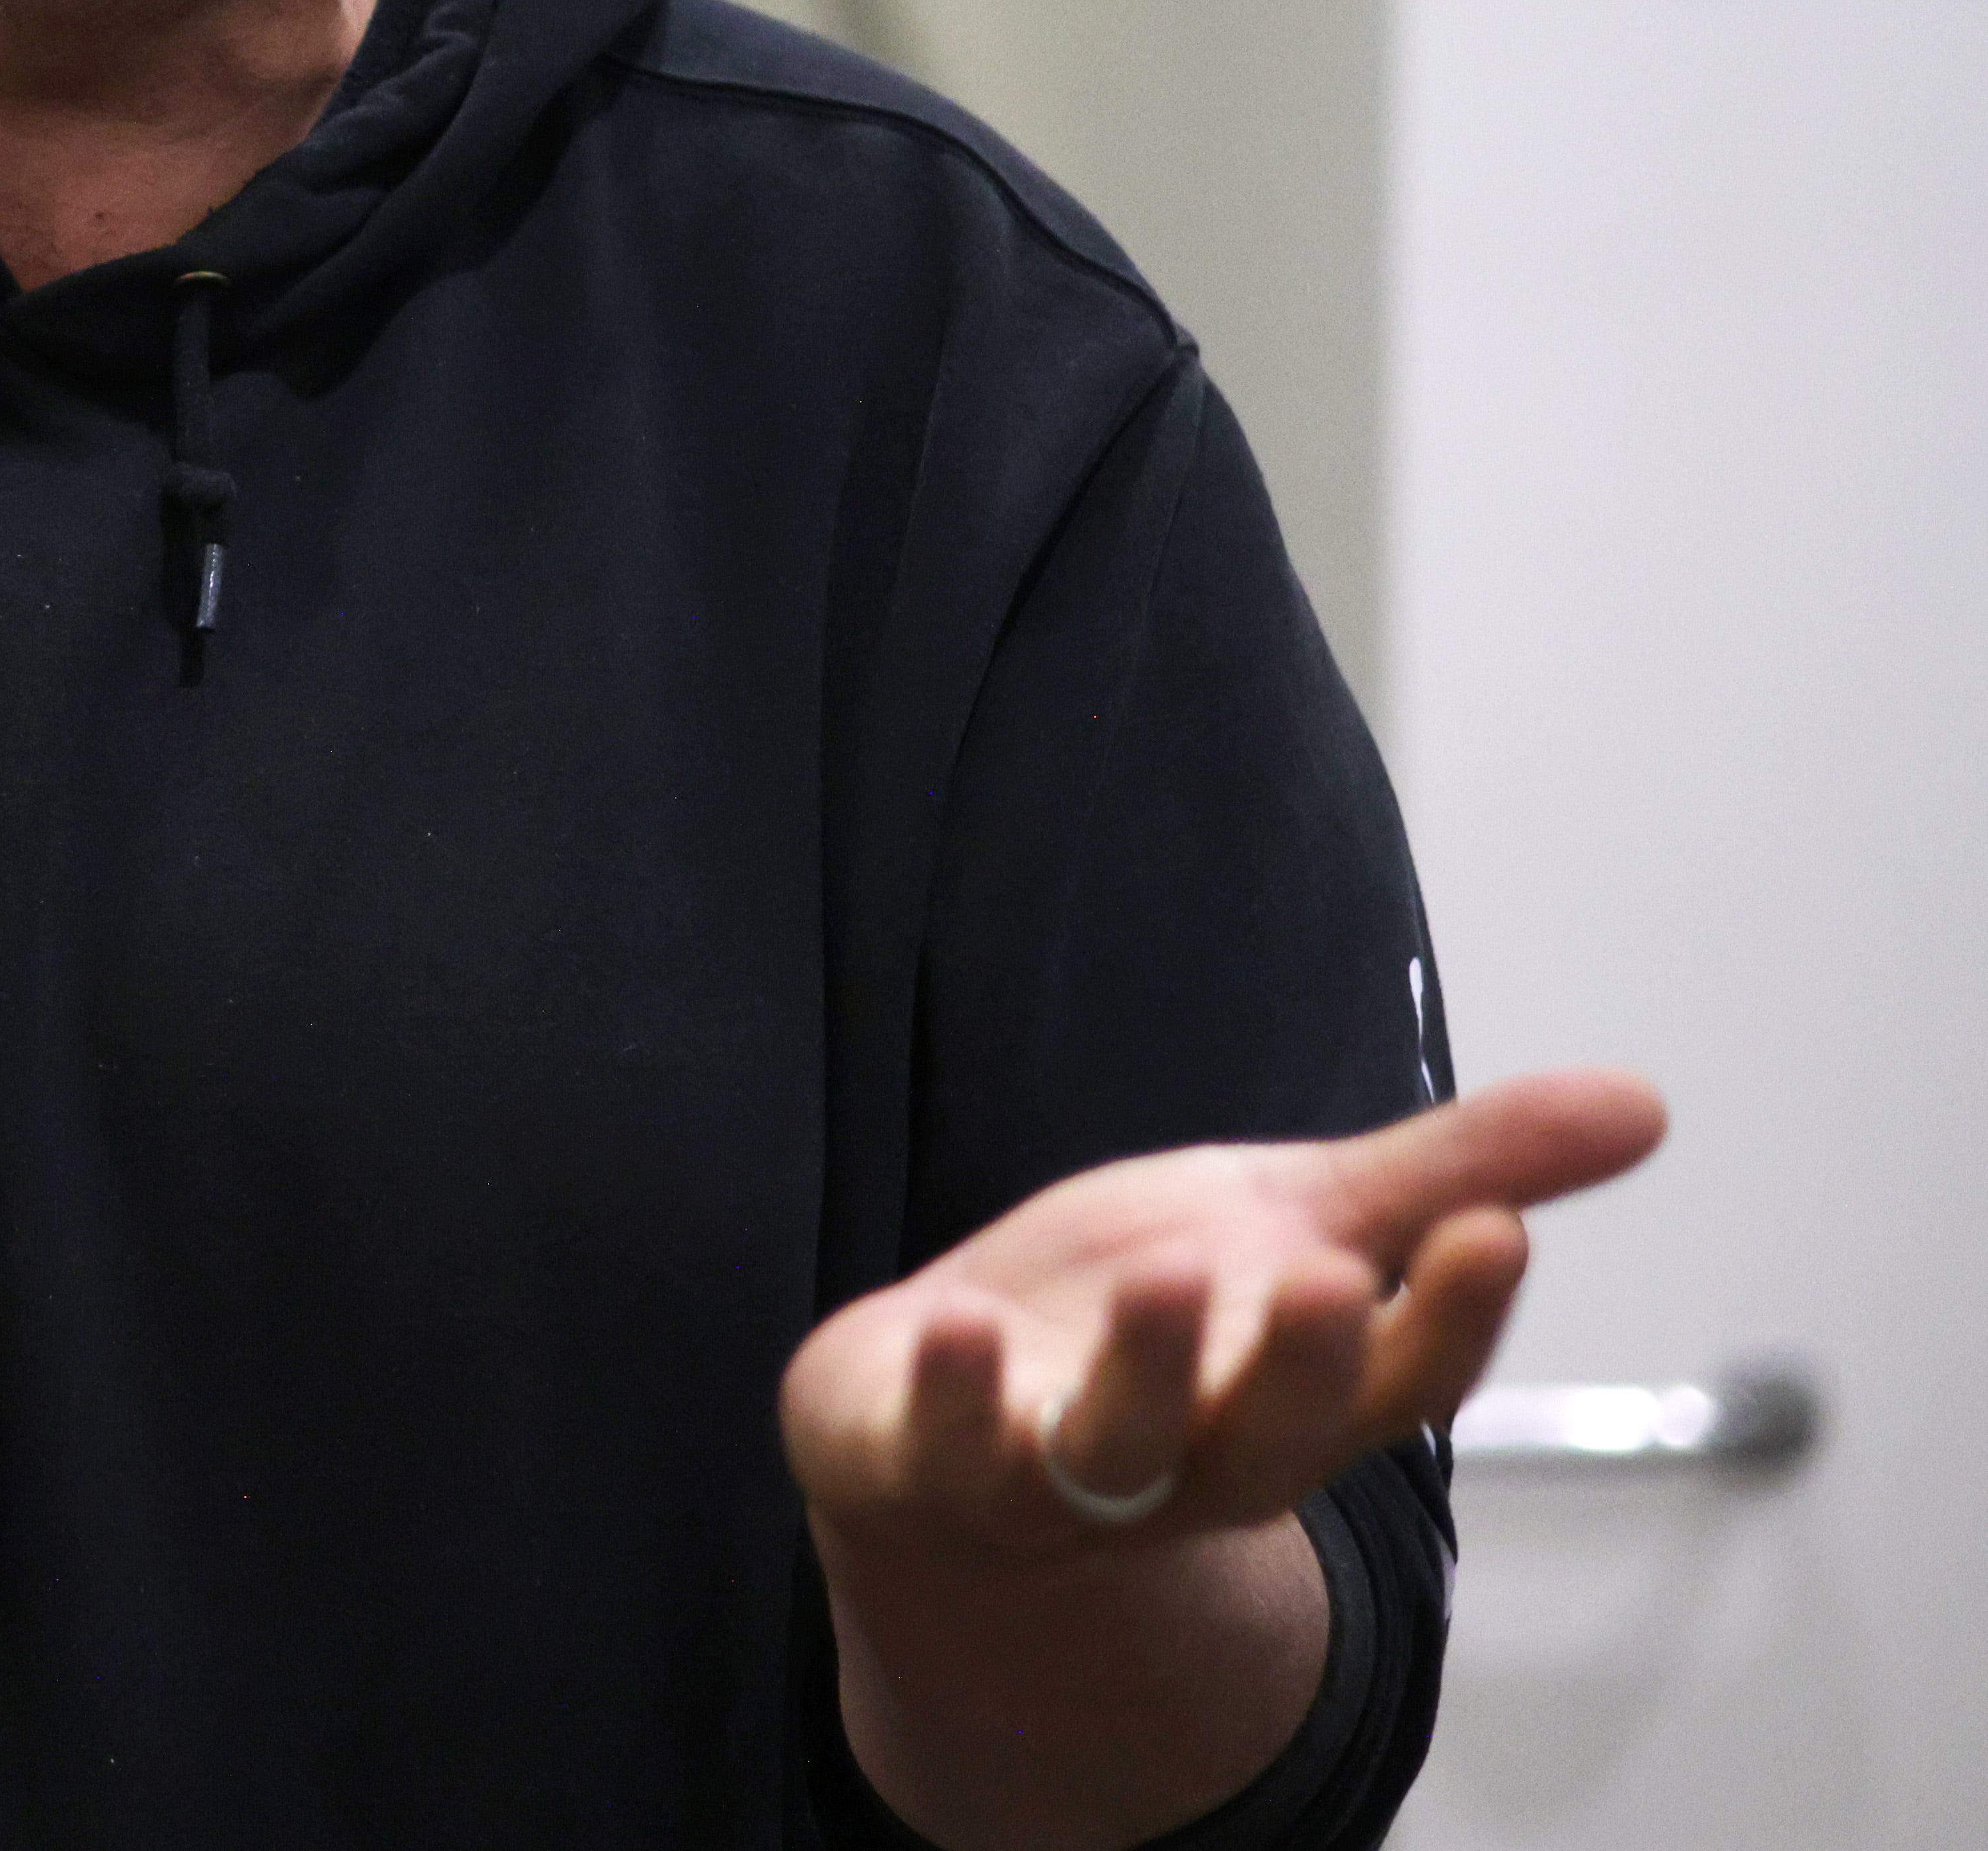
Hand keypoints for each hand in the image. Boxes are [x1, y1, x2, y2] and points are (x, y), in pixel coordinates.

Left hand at [784, 1067, 1669, 1558]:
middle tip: (1329, 1276)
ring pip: (1117, 1449)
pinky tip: (961, 1321)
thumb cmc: (1144, 1313)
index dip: (1452, 1317)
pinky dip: (956, 1396)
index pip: (1400, 1379)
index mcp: (1297, 1392)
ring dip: (1144, 1370)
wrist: (943, 1407)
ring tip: (1164, 1278)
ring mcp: (1055, 1474)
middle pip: (1272, 1432)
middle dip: (1305, 1365)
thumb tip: (1647, 1100)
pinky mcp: (929, 1465)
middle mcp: (1193, 1454)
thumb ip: (1453, 1169)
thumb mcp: (1299, 1220)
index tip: (1496, 1229)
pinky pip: (945, 1450)